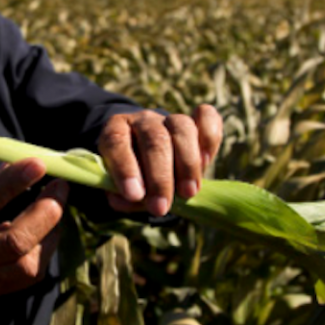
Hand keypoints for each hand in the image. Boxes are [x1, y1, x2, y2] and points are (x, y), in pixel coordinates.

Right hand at [0, 159, 68, 297]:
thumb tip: (17, 165)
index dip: (12, 183)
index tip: (38, 164)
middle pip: (15, 242)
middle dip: (45, 212)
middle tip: (59, 187)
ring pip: (29, 266)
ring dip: (50, 233)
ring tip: (54, 206)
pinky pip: (31, 275)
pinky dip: (45, 249)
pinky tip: (47, 229)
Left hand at [98, 105, 222, 215]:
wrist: (147, 157)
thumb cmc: (131, 176)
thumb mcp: (120, 185)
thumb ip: (122, 194)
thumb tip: (128, 200)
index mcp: (115, 129)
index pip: (116, 142)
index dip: (125, 169)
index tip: (134, 195)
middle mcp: (142, 120)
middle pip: (155, 139)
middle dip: (160, 177)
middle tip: (160, 207)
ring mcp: (169, 118)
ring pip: (182, 128)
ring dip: (187, 163)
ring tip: (188, 193)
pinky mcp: (194, 120)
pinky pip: (206, 117)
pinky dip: (209, 137)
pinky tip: (206, 161)